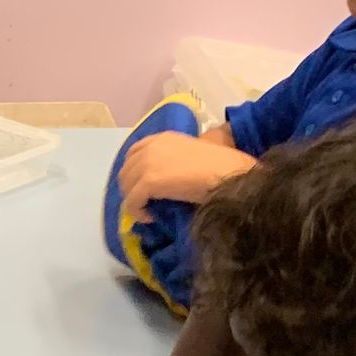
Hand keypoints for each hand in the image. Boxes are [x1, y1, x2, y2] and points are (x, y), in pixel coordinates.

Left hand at [118, 134, 251, 215]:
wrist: (229, 174)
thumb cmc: (220, 166)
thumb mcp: (192, 156)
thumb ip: (174, 161)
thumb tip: (166, 179)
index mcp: (163, 138)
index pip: (134, 153)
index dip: (133, 172)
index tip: (142, 187)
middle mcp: (152, 146)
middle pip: (126, 170)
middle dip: (131, 189)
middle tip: (145, 203)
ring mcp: (149, 162)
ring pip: (126, 186)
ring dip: (133, 201)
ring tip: (148, 210)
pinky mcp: (149, 181)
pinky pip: (131, 201)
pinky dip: (137, 212)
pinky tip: (150, 217)